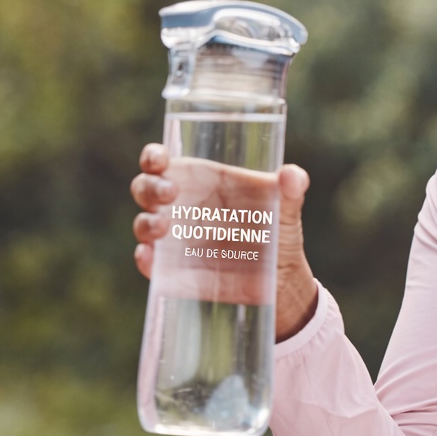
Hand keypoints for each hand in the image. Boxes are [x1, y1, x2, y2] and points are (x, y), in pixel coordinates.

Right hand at [131, 143, 319, 341]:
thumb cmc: (278, 230)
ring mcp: (175, 239)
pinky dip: (145, 260)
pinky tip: (151, 258)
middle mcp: (181, 206)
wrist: (280, 278)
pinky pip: (150, 264)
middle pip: (145, 188)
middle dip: (149, 188)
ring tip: (165, 227)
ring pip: (143, 224)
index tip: (159, 159)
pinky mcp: (176, 270)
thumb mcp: (287, 206)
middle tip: (171, 194)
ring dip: (146, 223)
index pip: (163, 161)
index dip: (153, 157)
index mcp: (200, 179)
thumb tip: (292, 176)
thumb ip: (292, 188)